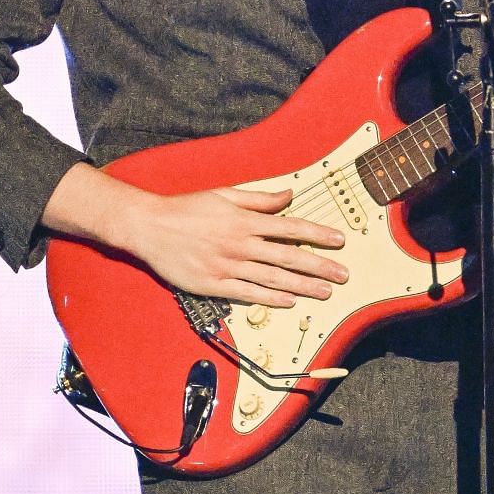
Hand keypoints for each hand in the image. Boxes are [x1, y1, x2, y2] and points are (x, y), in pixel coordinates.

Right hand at [116, 185, 347, 307]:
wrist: (150, 227)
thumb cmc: (186, 209)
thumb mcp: (224, 194)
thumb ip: (259, 198)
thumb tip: (288, 194)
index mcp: (244, 220)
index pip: (290, 226)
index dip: (317, 234)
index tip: (339, 241)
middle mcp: (240, 244)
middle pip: (288, 256)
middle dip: (319, 266)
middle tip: (342, 274)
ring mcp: (228, 266)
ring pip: (273, 278)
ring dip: (302, 285)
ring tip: (325, 291)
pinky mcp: (214, 284)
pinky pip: (249, 293)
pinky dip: (272, 297)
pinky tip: (290, 300)